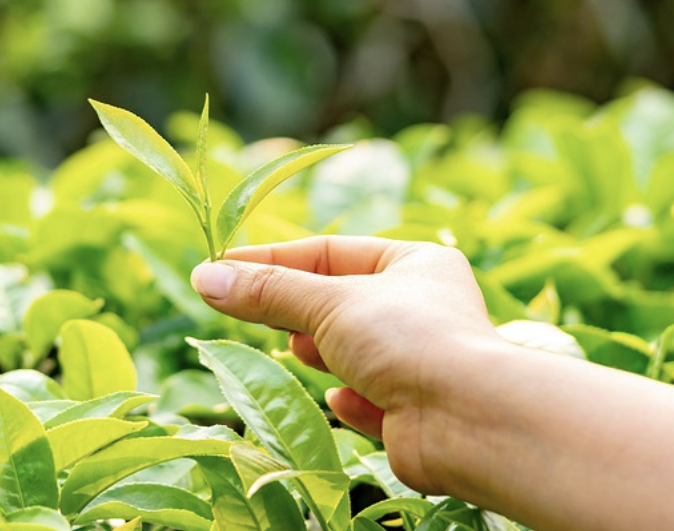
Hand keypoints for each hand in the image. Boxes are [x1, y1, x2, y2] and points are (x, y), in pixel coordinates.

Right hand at [190, 236, 496, 491]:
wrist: (468, 420)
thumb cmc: (409, 340)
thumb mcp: (330, 303)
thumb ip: (267, 292)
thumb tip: (205, 276)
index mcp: (416, 264)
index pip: (331, 253)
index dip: (274, 260)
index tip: (222, 269)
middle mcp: (423, 309)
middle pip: (340, 302)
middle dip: (297, 310)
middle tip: (248, 311)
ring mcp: (420, 362)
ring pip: (353, 352)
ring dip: (323, 351)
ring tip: (299, 349)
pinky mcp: (415, 413)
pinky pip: (371, 399)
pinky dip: (351, 398)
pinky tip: (342, 398)